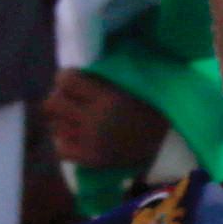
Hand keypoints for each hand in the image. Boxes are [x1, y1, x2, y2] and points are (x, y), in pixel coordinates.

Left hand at [43, 68, 172, 173]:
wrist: (170, 143)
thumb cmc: (153, 107)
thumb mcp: (136, 84)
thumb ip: (109, 74)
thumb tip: (84, 63)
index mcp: (108, 97)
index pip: (66, 80)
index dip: (66, 77)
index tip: (74, 79)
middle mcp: (95, 119)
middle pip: (52, 104)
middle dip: (59, 98)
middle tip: (70, 99)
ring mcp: (90, 142)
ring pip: (55, 126)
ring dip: (62, 120)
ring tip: (77, 118)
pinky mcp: (90, 160)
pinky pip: (61, 149)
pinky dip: (65, 141)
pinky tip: (78, 137)